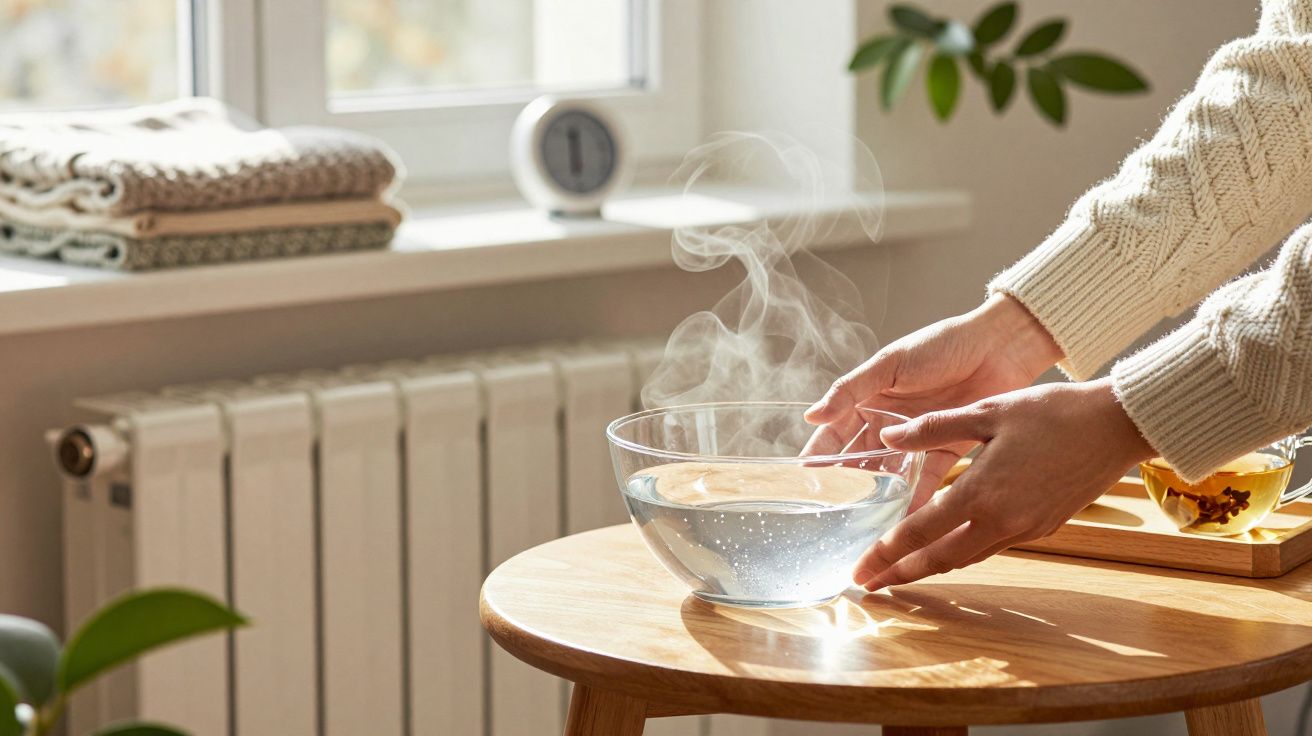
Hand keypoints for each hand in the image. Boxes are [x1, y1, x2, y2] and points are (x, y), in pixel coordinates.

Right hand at [804, 294, 1061, 507]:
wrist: (998, 346)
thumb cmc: (941, 345)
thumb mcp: (889, 364)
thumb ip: (850, 391)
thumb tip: (811, 416)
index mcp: (869, 400)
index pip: (835, 434)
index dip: (820, 457)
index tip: (805, 483)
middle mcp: (888, 424)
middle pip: (859, 460)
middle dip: (846, 485)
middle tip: (831, 512)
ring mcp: (916, 440)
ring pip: (889, 475)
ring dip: (876, 496)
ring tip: (862, 522)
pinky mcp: (946, 452)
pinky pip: (925, 480)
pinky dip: (914, 498)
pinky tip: (903, 519)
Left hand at [852, 378, 1155, 590]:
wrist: (1117, 426)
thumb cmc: (1053, 411)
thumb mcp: (987, 410)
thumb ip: (933, 428)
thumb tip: (888, 436)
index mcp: (982, 491)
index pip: (920, 531)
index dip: (886, 552)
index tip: (860, 568)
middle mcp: (1002, 519)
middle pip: (940, 559)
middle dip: (900, 574)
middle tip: (869, 584)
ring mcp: (1025, 528)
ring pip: (967, 557)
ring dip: (931, 567)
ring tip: (899, 573)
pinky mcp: (1043, 527)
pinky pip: (992, 547)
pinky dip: (962, 552)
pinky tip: (947, 547)